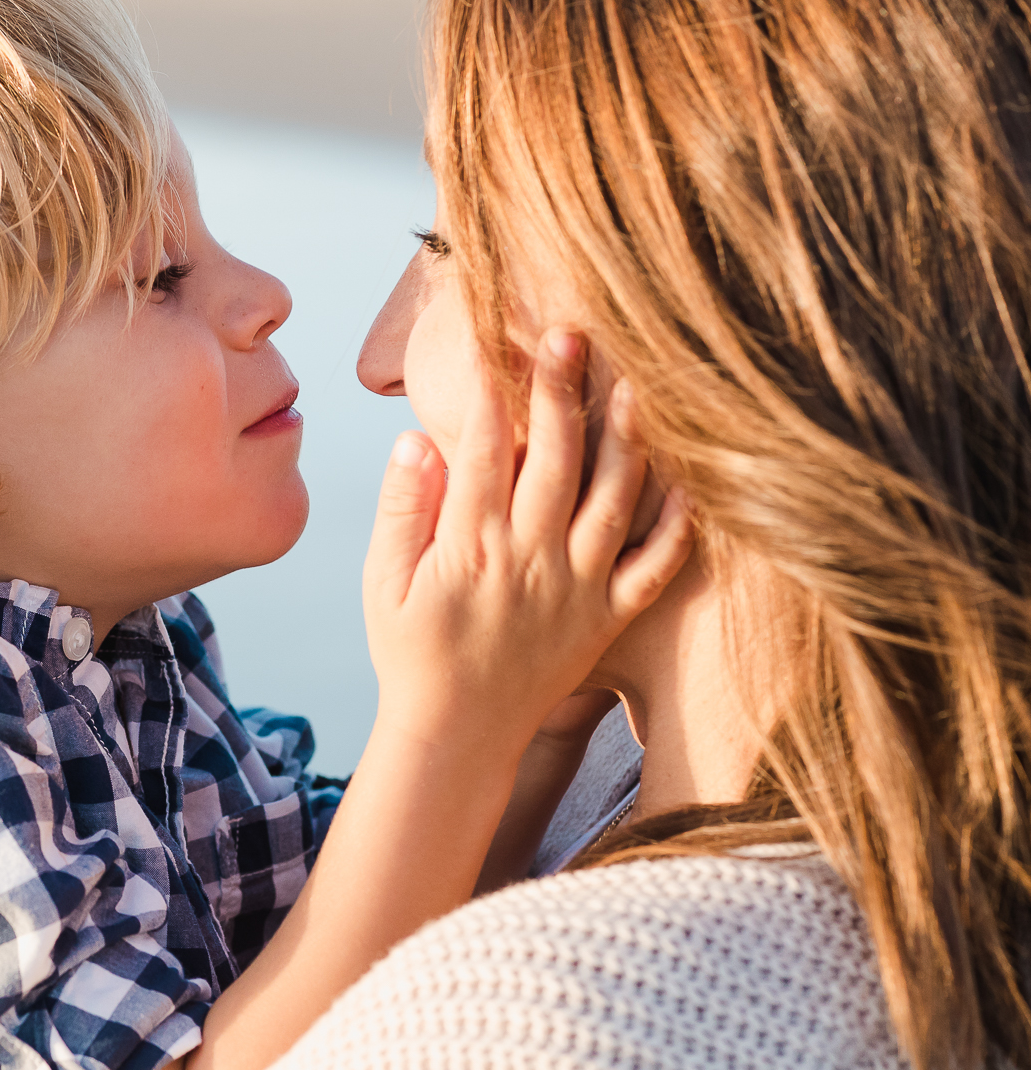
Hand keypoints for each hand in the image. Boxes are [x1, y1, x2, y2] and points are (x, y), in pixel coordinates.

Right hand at [363, 329, 691, 761]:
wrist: (457, 735)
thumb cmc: (411, 652)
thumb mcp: (383, 582)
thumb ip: (401, 510)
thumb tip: (415, 440)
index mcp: (469, 546)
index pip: (483, 446)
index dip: (492, 386)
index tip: (499, 336)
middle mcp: (529, 560)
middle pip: (553, 457)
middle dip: (561, 389)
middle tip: (572, 334)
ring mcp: (576, 589)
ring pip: (612, 499)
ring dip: (626, 439)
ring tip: (636, 385)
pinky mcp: (607, 618)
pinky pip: (654, 566)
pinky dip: (676, 524)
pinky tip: (686, 480)